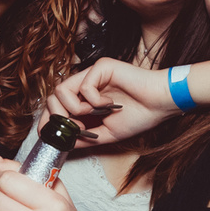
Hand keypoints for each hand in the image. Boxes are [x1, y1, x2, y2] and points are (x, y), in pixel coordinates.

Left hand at [46, 58, 178, 145]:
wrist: (161, 105)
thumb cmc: (140, 116)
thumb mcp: (106, 134)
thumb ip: (85, 137)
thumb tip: (63, 144)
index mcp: (85, 98)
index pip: (56, 105)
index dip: (48, 121)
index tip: (51, 136)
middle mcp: (85, 83)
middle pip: (53, 97)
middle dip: (59, 117)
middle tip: (78, 127)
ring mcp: (92, 74)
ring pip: (61, 90)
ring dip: (75, 109)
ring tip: (94, 114)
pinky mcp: (102, 66)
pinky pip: (84, 86)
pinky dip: (94, 101)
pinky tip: (109, 104)